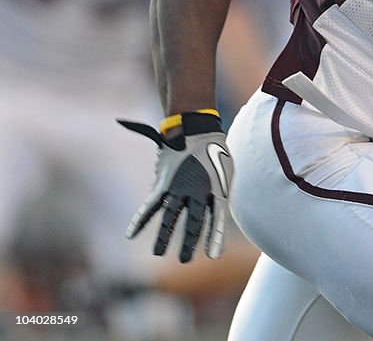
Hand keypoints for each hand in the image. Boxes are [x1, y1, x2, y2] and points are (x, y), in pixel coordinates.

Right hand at [118, 112, 232, 261]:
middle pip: (192, 221)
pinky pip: (151, 204)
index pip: (216, 219)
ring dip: (163, 235)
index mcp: (216, 188)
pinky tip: (131, 234)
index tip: (214, 256)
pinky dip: (140, 219)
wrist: (198, 128)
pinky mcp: (164, 183)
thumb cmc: (216, 153)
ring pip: (170, 215)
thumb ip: (219, 195)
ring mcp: (179, 187)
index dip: (215, 237)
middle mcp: (196, 190)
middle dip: (188, 242)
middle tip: (184, 260)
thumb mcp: (225, 173)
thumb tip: (215, 218)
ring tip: (158, 253)